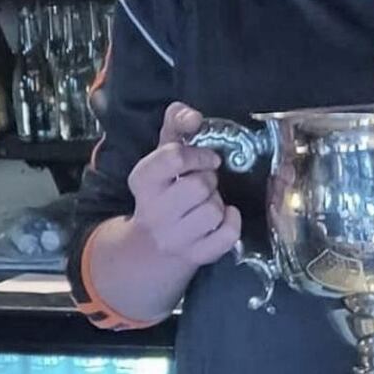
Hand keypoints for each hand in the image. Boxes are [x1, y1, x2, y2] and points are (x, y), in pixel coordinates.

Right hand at [127, 102, 241, 267]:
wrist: (152, 244)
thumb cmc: (166, 188)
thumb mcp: (164, 153)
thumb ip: (177, 124)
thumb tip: (193, 116)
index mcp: (142, 180)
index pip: (173, 158)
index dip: (199, 154)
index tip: (209, 158)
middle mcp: (152, 211)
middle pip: (199, 186)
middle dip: (209, 180)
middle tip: (205, 184)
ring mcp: (172, 238)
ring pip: (213, 211)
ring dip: (218, 203)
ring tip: (207, 203)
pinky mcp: (193, 257)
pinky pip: (226, 235)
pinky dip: (232, 223)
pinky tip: (224, 218)